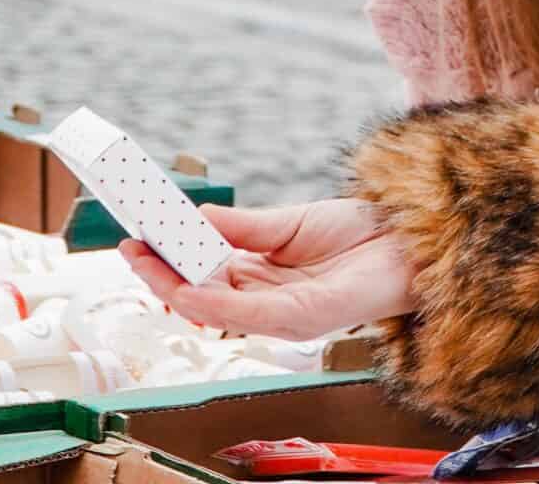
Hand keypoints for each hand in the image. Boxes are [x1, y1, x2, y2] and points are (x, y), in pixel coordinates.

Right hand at [118, 199, 416, 340]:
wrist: (410, 237)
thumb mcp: (287, 223)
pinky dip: (215, 301)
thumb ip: (240, 227)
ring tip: (145, 260)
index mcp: (259, 277)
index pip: (200, 275)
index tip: (136, 236)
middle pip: (199, 295)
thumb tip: (193, 218)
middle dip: (159, 274)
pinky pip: (249, 314)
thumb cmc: (358, 232)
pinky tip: (189, 286)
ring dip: (175, 286)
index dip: (166, 259)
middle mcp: (265, 301)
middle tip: (128, 247)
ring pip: (215, 309)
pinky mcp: (302, 320)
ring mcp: (281, 315)